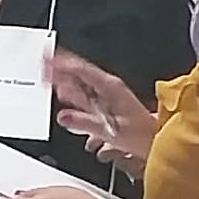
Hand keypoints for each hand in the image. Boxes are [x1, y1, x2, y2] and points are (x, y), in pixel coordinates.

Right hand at [49, 49, 156, 177]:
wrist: (155, 140)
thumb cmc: (140, 134)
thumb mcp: (109, 130)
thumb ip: (83, 123)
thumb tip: (62, 116)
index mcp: (110, 88)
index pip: (81, 70)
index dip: (62, 63)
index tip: (47, 58)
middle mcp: (109, 88)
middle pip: (80, 74)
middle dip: (60, 69)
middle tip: (42, 64)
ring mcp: (108, 96)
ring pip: (82, 84)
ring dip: (65, 80)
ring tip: (49, 76)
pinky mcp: (108, 104)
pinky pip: (87, 95)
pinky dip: (74, 93)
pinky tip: (65, 95)